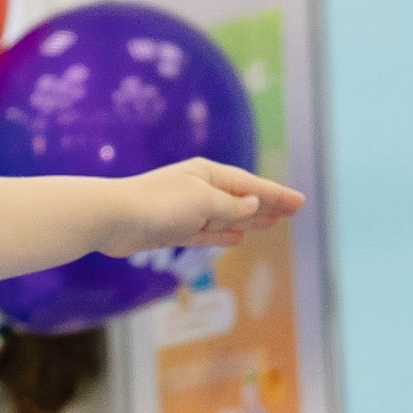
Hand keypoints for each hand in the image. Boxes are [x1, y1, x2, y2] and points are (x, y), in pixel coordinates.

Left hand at [101, 159, 303, 257]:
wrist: (113, 218)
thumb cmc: (158, 205)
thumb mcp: (202, 204)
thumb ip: (231, 208)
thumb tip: (254, 205)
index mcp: (208, 174)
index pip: (251, 186)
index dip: (277, 195)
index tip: (300, 203)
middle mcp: (199, 189)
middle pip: (241, 198)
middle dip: (268, 205)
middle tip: (293, 212)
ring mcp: (186, 210)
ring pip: (226, 216)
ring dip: (250, 220)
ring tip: (272, 223)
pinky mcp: (172, 229)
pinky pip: (206, 232)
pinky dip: (223, 234)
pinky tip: (239, 237)